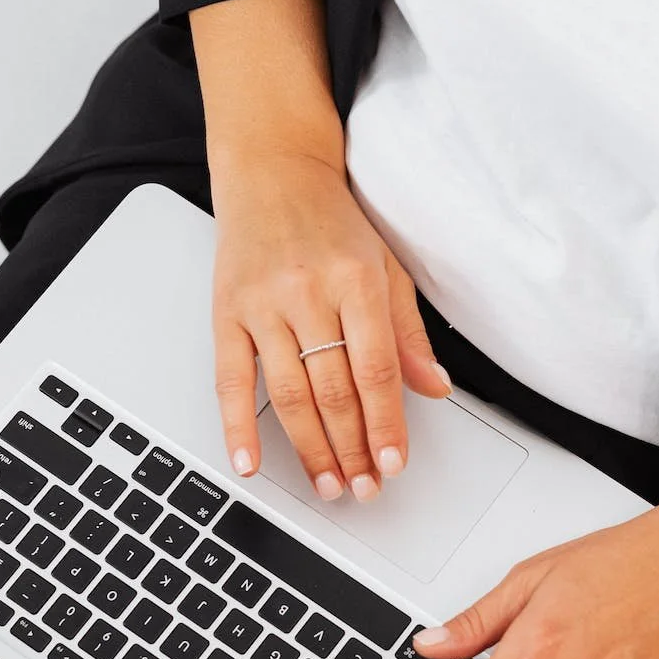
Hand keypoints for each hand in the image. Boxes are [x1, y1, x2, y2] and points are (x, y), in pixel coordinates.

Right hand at [209, 148, 450, 499]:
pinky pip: (231, 380)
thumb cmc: (331, 220)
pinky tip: (249, 463)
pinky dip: (238, 427)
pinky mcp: (225, 312)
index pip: (375, 370)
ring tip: (327, 485)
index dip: (385, 425)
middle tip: (363, 489)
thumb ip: (407, 332)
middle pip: (333, 391)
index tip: (392, 464)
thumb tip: (433, 388)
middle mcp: (308, 293)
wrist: (271, 170)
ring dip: (310, 449)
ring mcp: (263, 304)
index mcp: (356, 280)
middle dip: (351, 449)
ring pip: (289, 394)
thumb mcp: (385, 266)